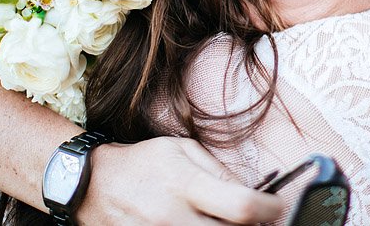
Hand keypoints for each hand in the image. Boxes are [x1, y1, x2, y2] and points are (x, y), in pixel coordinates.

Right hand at [79, 136, 283, 224]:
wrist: (94, 185)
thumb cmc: (144, 163)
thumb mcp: (183, 150)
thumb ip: (219, 170)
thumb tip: (253, 190)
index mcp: (186, 185)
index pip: (242, 207)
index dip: (269, 209)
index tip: (276, 206)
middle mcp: (175, 217)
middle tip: (257, 218)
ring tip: (228, 220)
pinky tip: (204, 224)